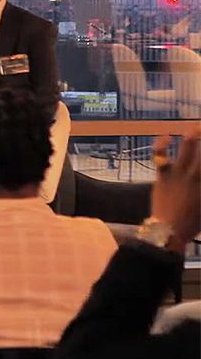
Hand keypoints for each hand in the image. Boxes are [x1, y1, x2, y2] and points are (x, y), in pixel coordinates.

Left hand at [151, 126, 200, 253]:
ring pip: (188, 150)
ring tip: (195, 128)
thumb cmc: (193, 222)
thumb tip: (198, 180)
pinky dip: (161, 145)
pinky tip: (166, 136)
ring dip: (192, 137)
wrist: (169, 230)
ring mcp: (180, 173)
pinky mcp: (163, 175)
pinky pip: (160, 156)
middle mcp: (197, 176)